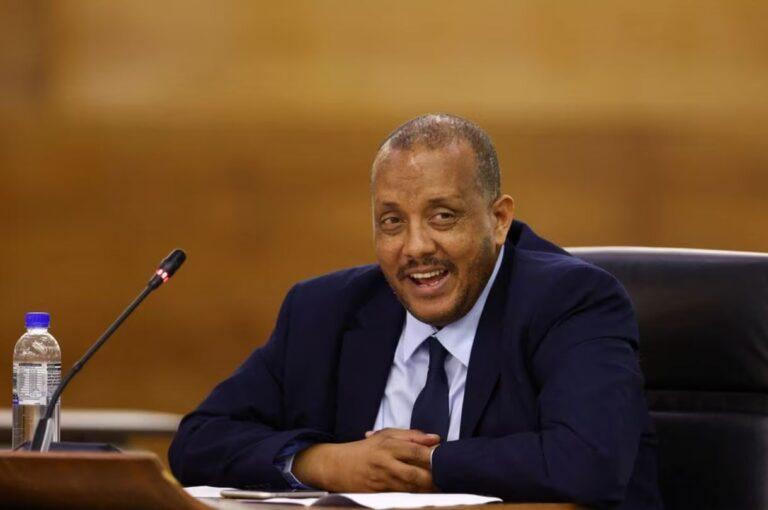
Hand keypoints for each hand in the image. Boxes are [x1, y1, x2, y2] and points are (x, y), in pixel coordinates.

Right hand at [292, 428, 439, 492]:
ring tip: (440, 485)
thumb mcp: (386, 435)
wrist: (337, 466)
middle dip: (433, 477)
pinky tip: (424, 493)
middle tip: (446, 477)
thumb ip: (411, 435)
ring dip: (427, 489)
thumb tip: (435, 438)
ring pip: (410, 488)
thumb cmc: (366, 448)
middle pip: (415, 474)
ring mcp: (381, 481)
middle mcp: (385, 463)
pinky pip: (401, 496)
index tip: (446, 458)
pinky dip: (414, 495)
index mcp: (388, 445)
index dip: (433, 455)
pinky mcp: (378, 494)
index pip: (416, 450)